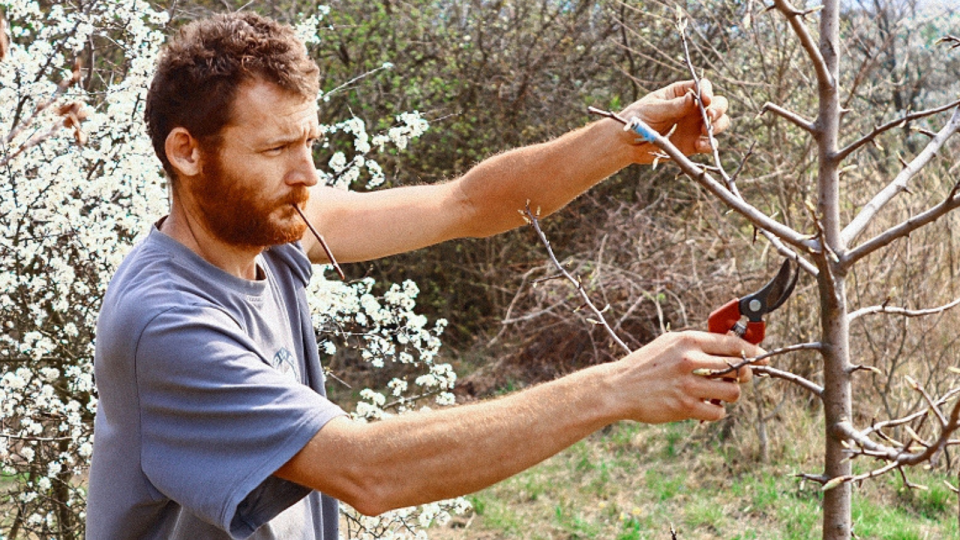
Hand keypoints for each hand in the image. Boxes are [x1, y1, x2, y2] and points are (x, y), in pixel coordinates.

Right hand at [609, 331, 763, 423]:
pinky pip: (718, 411)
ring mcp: (688, 385)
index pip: (732, 343)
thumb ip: (695, 344)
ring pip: (733, 391)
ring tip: (718, 393)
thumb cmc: (644, 366)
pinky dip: (716, 411)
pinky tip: (706, 406)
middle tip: (738, 378)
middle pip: (739, 367)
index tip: (761, 357)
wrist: (618, 388)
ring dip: (731, 394)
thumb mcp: (667, 344)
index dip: (752, 351)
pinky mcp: (684, 407)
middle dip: (745, 374)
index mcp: (687, 341)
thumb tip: (727, 346)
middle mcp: (689, 360)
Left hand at [617, 79, 729, 163]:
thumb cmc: (637, 118)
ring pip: (719, 122)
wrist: (626, 143)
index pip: (702, 86)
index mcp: (681, 93)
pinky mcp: (693, 144)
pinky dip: (709, 145)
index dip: (707, 91)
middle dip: (718, 109)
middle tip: (709, 117)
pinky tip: (700, 145)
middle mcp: (692, 108)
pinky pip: (709, 144)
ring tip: (704, 130)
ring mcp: (694, 126)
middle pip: (718, 104)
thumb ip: (674, 106)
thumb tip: (693, 98)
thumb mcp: (654, 109)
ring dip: (717, 125)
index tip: (705, 100)